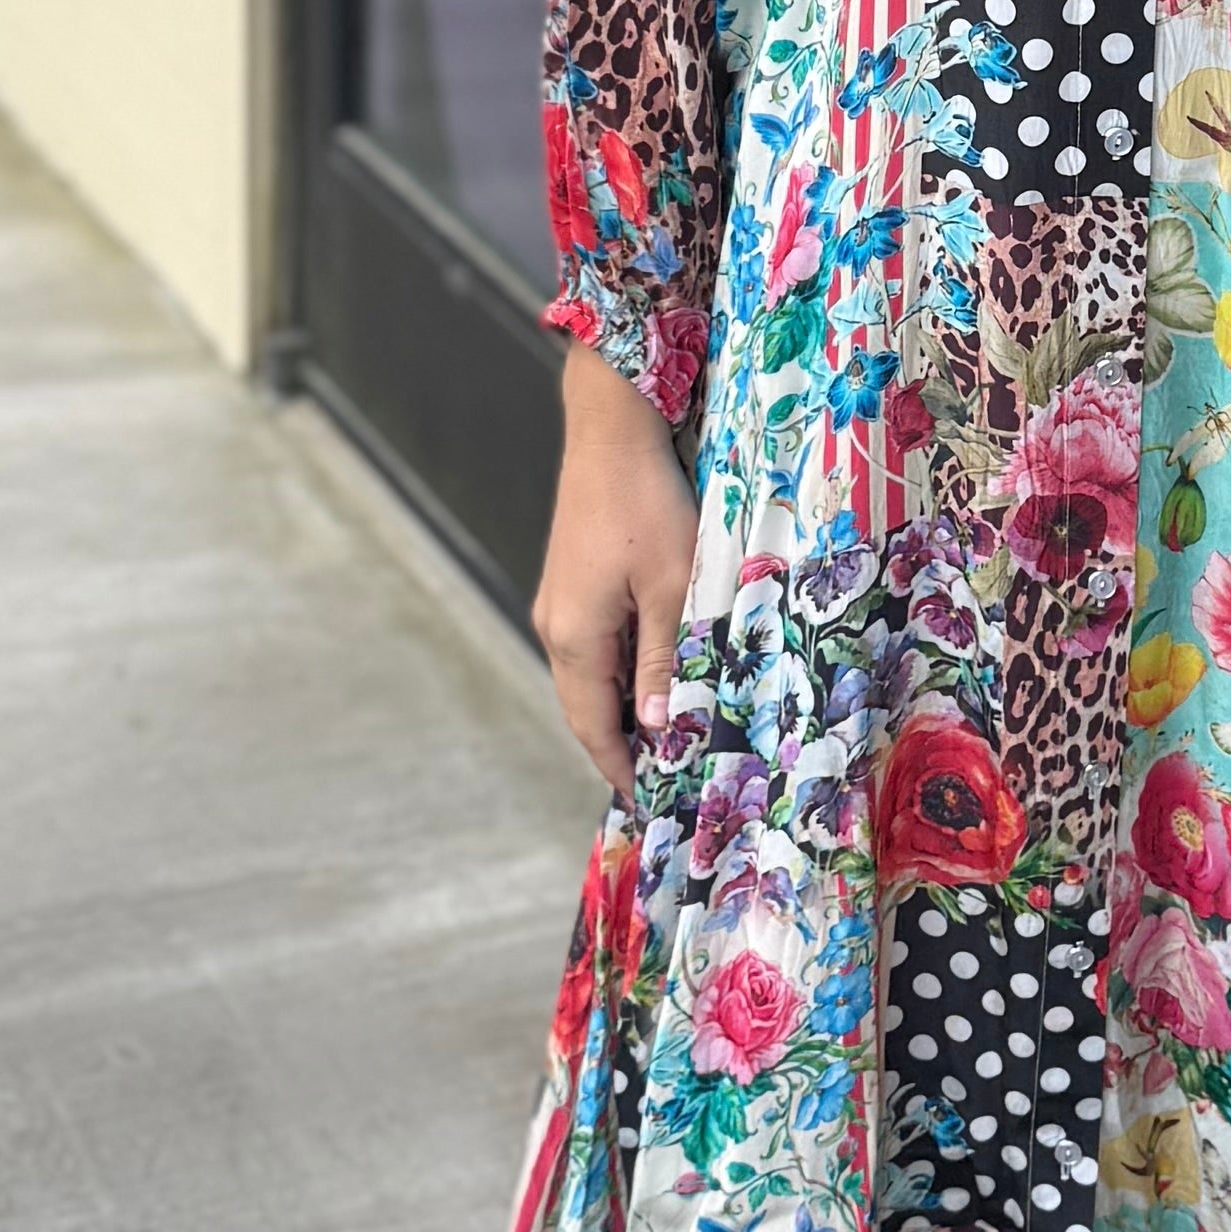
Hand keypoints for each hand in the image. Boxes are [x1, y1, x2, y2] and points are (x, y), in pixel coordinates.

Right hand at [533, 344, 700, 790]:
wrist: (612, 429)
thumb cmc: (648, 503)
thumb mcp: (674, 588)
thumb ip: (664, 660)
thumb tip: (656, 726)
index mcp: (574, 638)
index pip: (593, 727)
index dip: (621, 768)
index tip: (651, 802)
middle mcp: (556, 627)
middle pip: (584, 708)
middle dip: (620, 747)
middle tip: (665, 778)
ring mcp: (560, 604)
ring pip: (589, 678)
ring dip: (621, 711)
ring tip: (667, 736)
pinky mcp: (573, 582)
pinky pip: (593, 647)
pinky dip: (620, 674)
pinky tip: (655, 677)